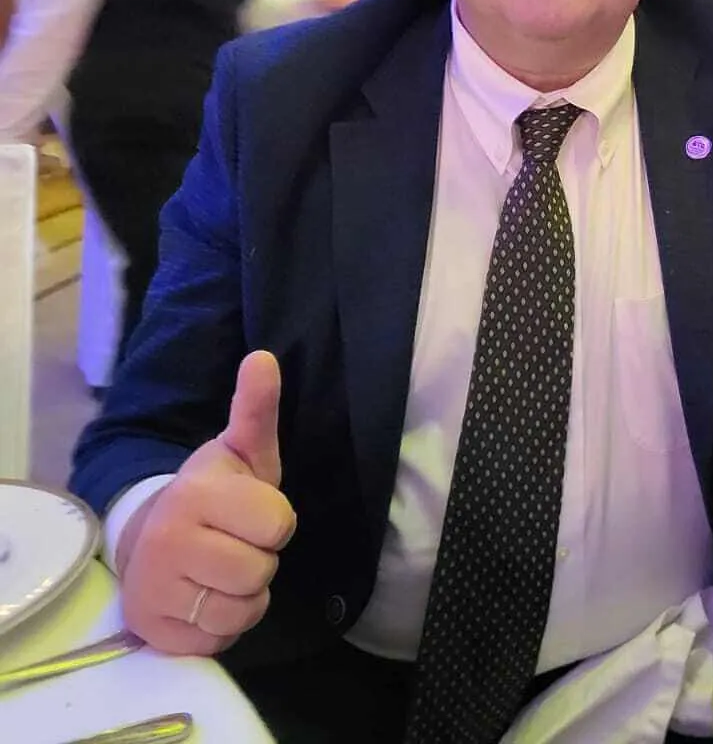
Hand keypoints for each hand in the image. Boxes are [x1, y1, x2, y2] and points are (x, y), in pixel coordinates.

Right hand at [117, 352, 296, 655]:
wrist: (147, 537)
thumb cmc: (212, 495)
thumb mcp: (241, 452)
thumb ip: (256, 409)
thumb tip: (264, 357)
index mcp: (197, 495)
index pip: (279, 525)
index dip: (275, 522)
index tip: (251, 513)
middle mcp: (169, 542)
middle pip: (260, 571)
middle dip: (259, 559)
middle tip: (234, 544)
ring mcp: (156, 590)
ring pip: (242, 609)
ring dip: (244, 595)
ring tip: (220, 571)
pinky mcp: (154, 631)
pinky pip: (218, 640)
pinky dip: (221, 625)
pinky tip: (203, 598)